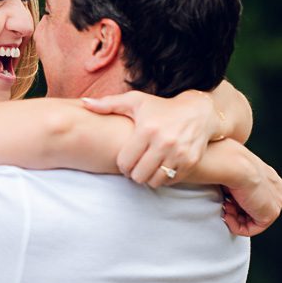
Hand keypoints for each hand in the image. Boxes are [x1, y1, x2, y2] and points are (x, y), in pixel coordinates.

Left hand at [82, 89, 215, 186]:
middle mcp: (164, 142)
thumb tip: (83, 103)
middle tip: (135, 167)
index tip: (125, 161)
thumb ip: (108, 104)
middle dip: (134, 174)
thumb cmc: (161, 107)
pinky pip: (170, 181)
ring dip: (148, 178)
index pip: (124, 162)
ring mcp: (179, 153)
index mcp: (147, 129)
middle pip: (138, 175)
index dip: (122, 165)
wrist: (198, 112)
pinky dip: (163, 178)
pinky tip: (161, 168)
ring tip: (147, 168)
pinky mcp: (190, 161)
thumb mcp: (135, 101)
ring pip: (154, 181)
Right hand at [221, 153, 281, 236]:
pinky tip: (227, 215)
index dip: (236, 202)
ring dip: (234, 218)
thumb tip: (224, 193)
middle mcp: (276, 188)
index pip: (254, 197)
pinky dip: (236, 226)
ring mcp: (276, 201)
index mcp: (268, 177)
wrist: (233, 166)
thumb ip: (235, 185)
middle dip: (236, 211)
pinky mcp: (271, 214)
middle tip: (224, 204)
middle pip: (254, 209)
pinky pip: (252, 229)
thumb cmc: (226, 163)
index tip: (224, 198)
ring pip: (253, 220)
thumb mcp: (231, 173)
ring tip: (224, 209)